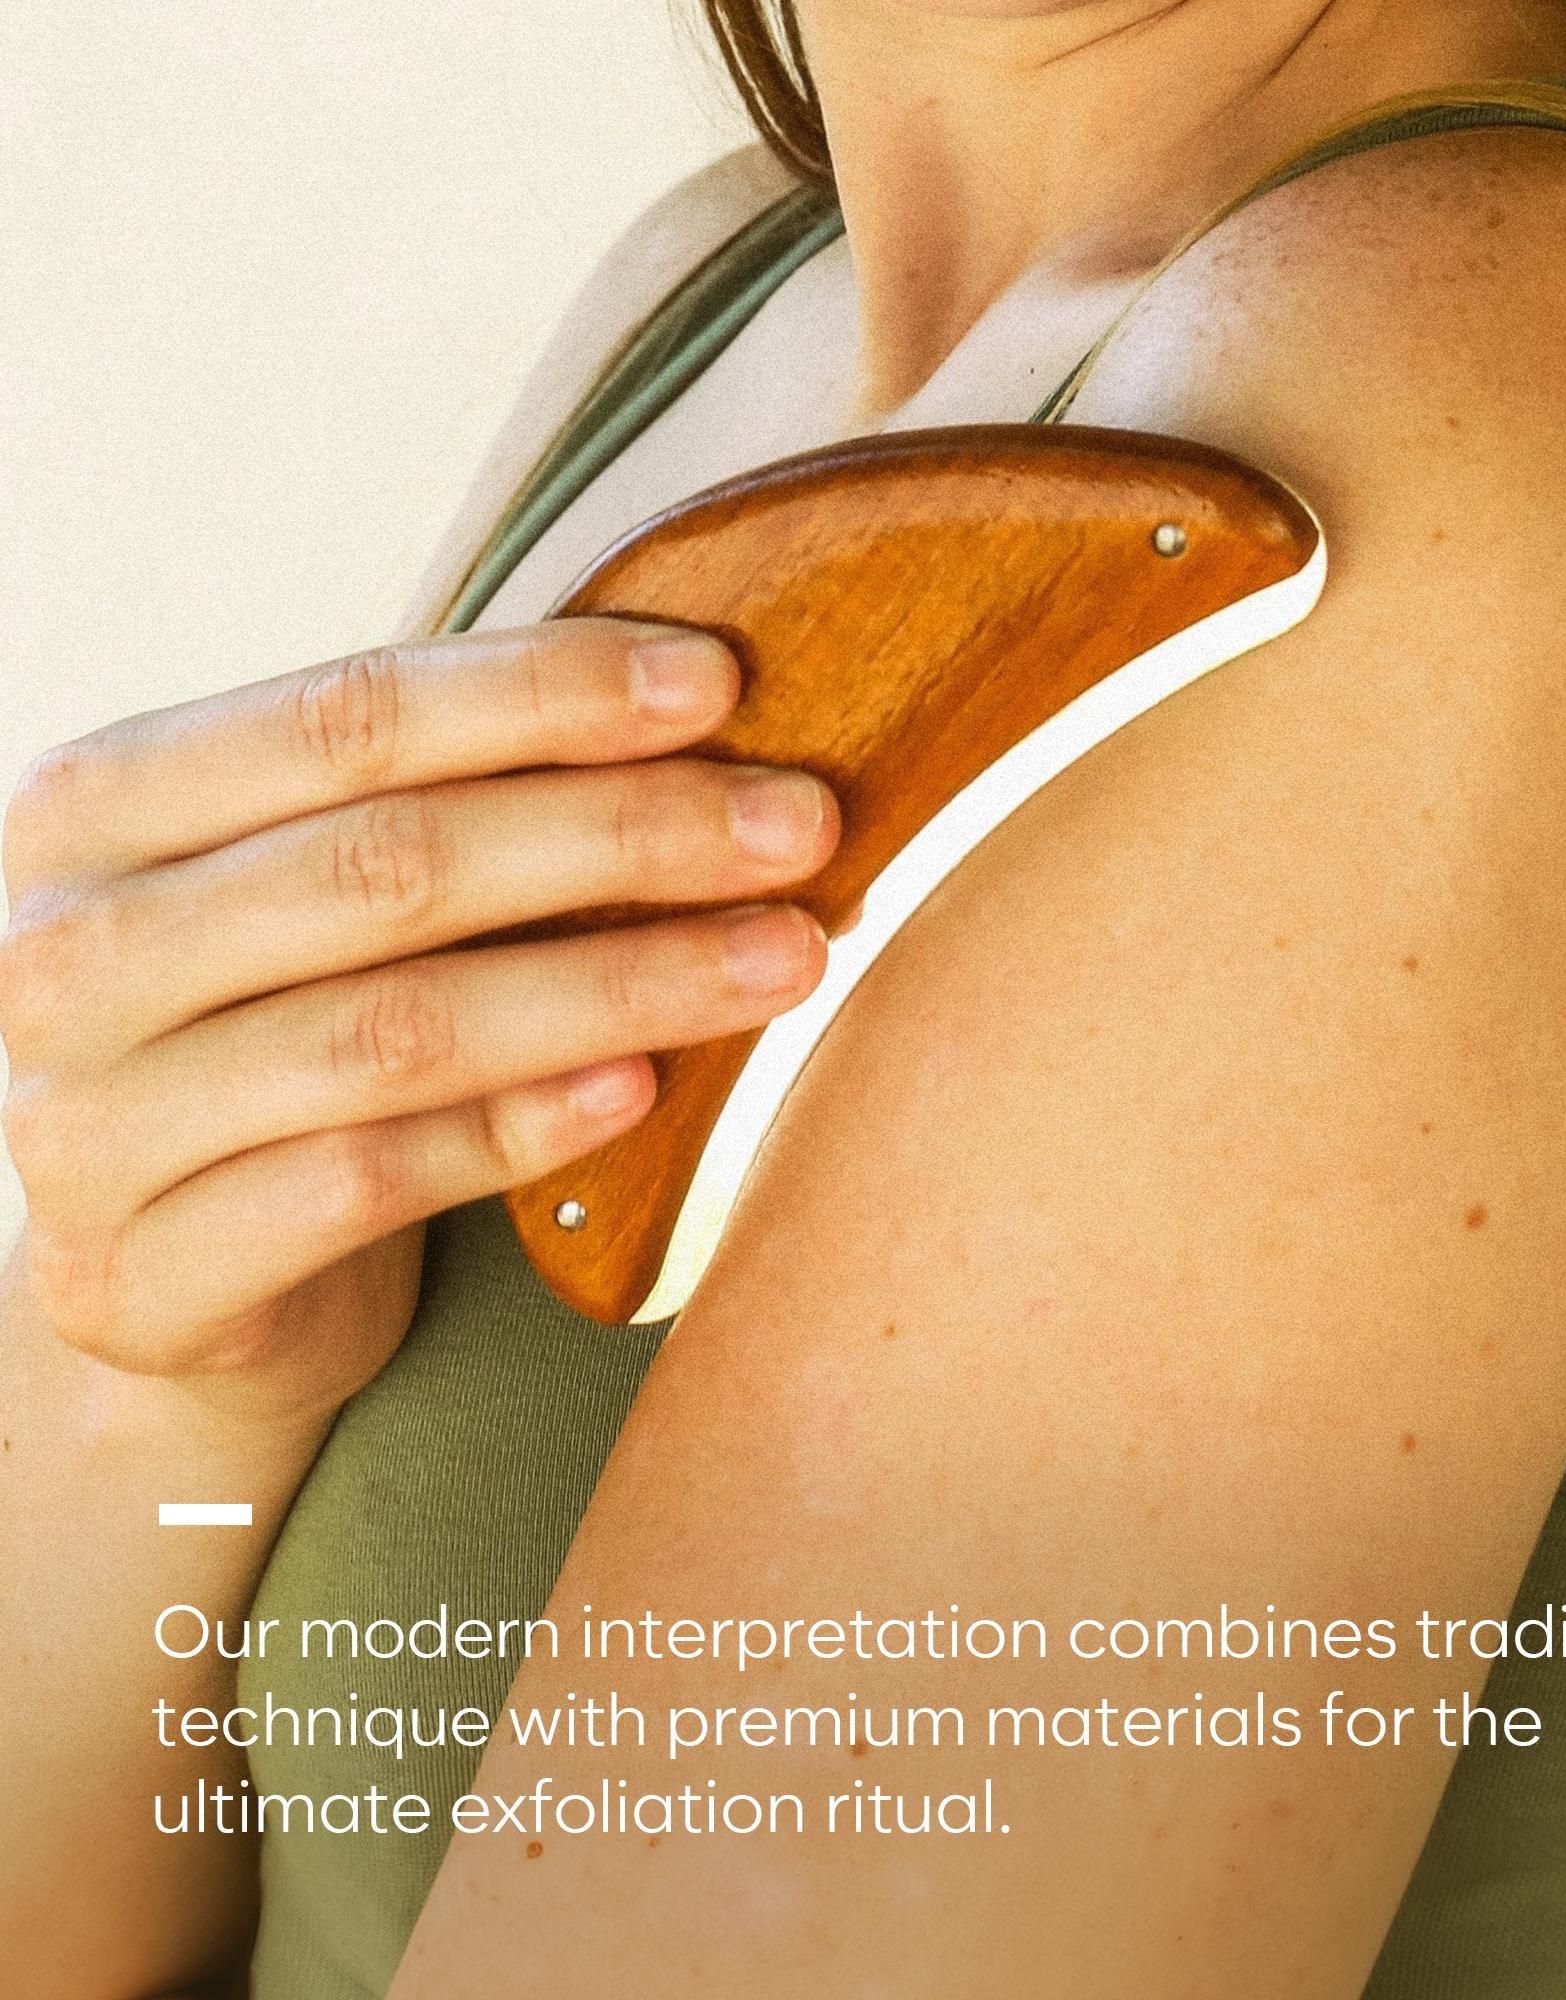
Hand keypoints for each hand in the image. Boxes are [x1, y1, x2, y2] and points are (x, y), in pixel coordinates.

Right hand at [0, 619, 837, 1426]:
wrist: (167, 1273)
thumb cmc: (285, 1034)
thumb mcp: (317, 892)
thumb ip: (443, 799)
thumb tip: (698, 705)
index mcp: (105, 807)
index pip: (348, 715)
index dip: (545, 693)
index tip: (720, 683)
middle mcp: (64, 951)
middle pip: (390, 865)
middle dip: (623, 835)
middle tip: (801, 826)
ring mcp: (81, 1122)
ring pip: (396, 1029)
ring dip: (620, 983)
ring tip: (786, 955)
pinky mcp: (139, 1273)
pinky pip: (366, 1181)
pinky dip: (520, 1128)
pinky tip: (645, 1088)